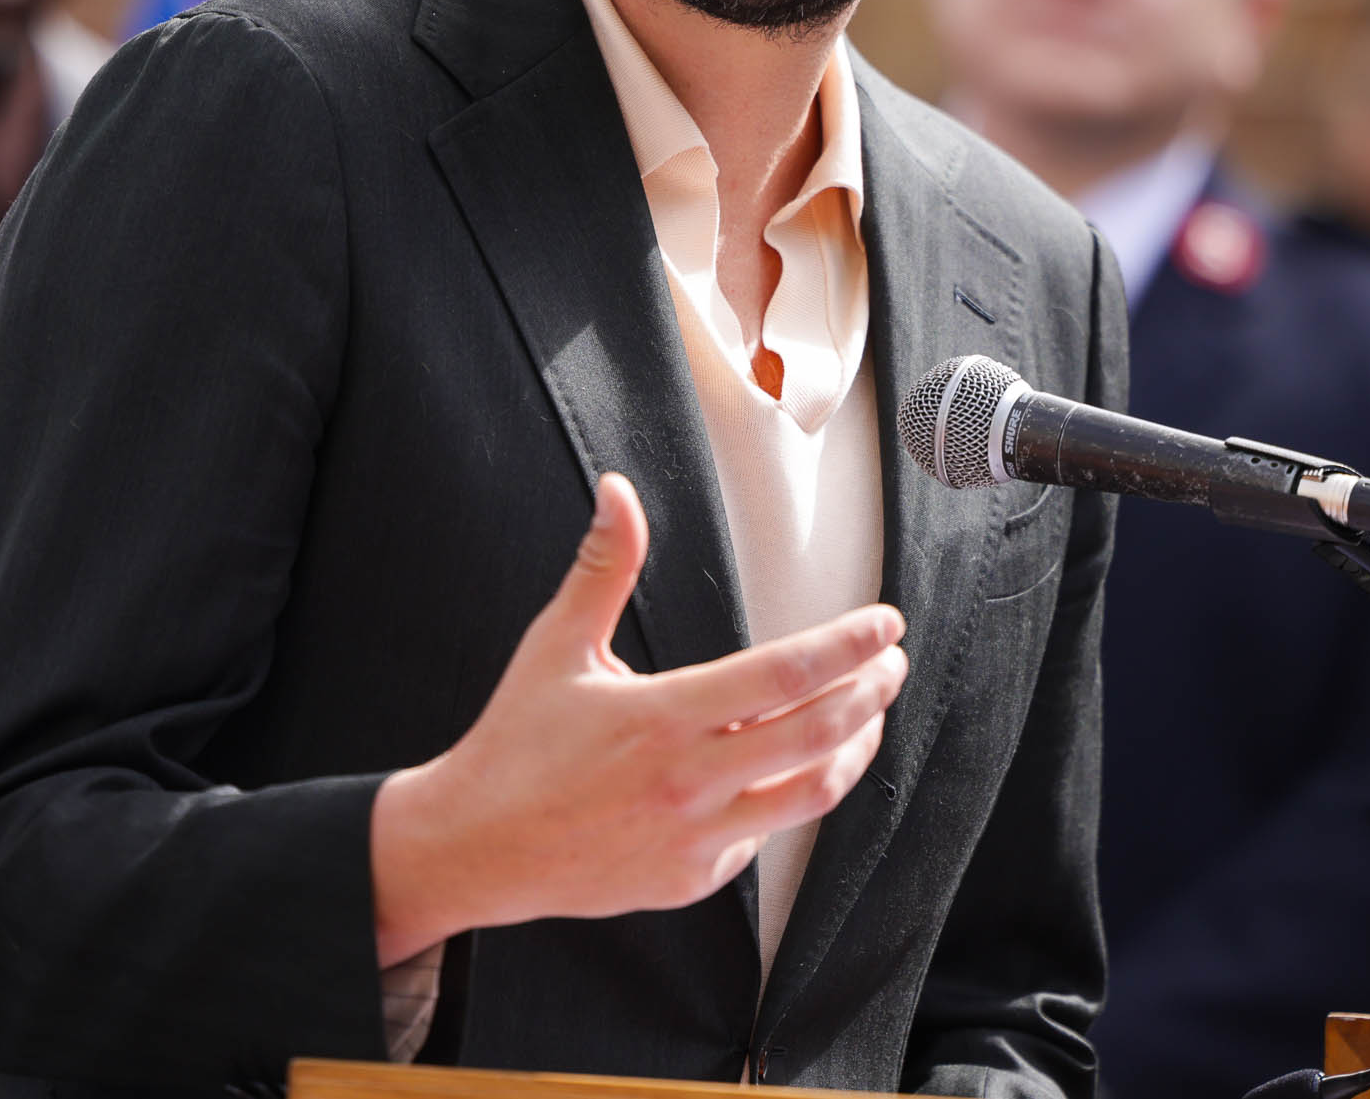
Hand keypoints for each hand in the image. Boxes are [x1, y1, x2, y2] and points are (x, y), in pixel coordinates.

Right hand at [369, 472, 907, 965]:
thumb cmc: (516, 743)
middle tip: (891, 663)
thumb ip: (603, 566)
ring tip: (867, 717)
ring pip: (810, 796)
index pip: (784, 674)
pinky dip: (789, 798)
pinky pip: (764, 838)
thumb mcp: (556, 646)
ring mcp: (696, 838)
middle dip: (870, 692)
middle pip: (818, 735)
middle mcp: (689, 781)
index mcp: (663, 716)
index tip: (884, 624)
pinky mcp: (692, 879)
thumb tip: (618, 491)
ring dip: (854, 751)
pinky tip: (794, 769)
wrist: (477, 847)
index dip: (847, 645)